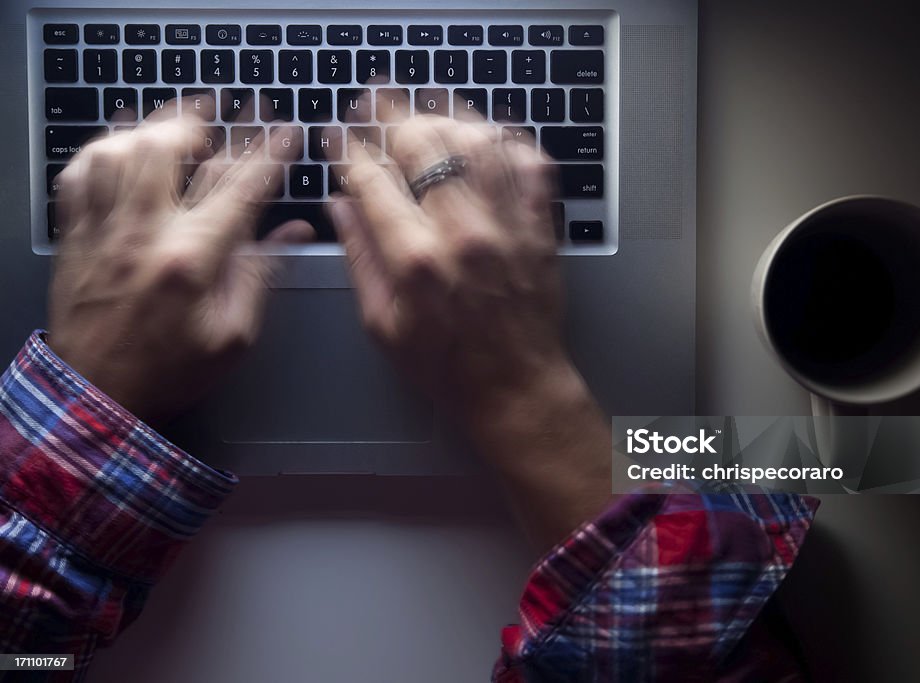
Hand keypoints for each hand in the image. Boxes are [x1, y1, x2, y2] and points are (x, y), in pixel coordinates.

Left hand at [48, 104, 310, 424]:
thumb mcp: (232, 336)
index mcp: (190, 260)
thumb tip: (293, 233)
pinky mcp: (74, 236)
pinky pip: (78, 173)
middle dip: (206, 120)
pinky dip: (101, 148)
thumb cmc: (168, 372)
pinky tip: (121, 145)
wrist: (96, 396)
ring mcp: (102, 230)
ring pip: (119, 150)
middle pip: (169, 149)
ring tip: (179, 122)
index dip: (268, 152)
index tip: (285, 131)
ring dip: (153, 127)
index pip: (237, 187)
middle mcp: (142, 234)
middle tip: (229, 110)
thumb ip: (259, 275)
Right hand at [331, 106, 610, 547]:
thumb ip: (359, 257)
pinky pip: (529, 160)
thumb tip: (340, 204)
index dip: (348, 147)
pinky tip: (483, 131)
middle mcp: (463, 233)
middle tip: (375, 100)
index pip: (372, 178)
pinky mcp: (540, 225)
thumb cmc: (446, 367)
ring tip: (422, 105)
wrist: (516, 387)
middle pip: (424, 142)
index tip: (338, 133)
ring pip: (477, 139)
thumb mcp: (382, 324)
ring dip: (445, 113)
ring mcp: (507, 224)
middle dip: (391, 112)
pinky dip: (505, 137)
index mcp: (415, 260)